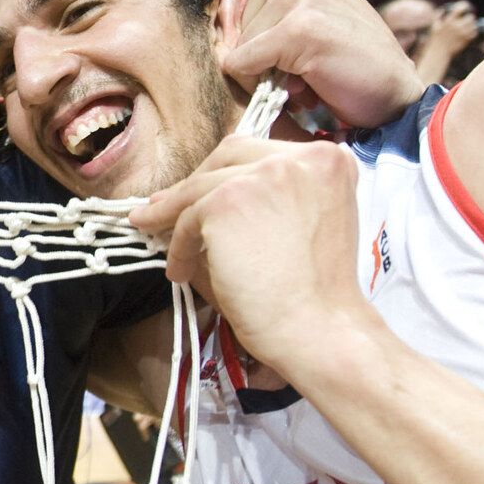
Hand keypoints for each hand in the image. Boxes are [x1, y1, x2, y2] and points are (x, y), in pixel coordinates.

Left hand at [130, 138, 374, 373]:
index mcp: (328, 161)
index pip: (262, 155)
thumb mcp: (303, 225)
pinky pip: (188, 219)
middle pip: (228, 157)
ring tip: (155, 234)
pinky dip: (178, 245)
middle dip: (196, 183)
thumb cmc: (314, 295)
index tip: (203, 191)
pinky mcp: (227, 202)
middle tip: (166, 207)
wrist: (318, 329)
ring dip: (173, 215)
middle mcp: (300, 158)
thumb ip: (269, 202)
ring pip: (200, 187)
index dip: (228, 174)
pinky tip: (179, 269)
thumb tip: (198, 202)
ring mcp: (262, 176)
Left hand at [223, 0, 423, 127]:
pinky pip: (243, 65)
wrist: (393, 93)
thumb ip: (244, 14)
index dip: (253, 34)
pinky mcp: (299, 27)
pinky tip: (308, 81)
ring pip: (236, 47)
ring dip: (265, 73)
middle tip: (307, 58)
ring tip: (311, 69)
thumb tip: (217, 13)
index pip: (228, 1)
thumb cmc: (337, 58)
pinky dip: (265, 86)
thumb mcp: (288, 21)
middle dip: (258, 53)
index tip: (296, 40)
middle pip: (230, 23)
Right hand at [430, 2, 478, 54]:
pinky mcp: (465, 40)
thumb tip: (443, 9)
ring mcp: (462, 34)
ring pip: (473, 25)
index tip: (466, 5)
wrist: (439, 52)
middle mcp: (456, 26)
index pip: (459, 9)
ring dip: (472, 24)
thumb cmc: (436, 39)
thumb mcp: (434, 26)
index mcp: (448, 21)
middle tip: (468, 18)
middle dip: (470, 17)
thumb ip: (438, 17)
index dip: (464, 5)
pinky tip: (469, 32)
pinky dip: (473, 32)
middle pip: (470, 17)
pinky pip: (474, 33)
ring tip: (469, 25)